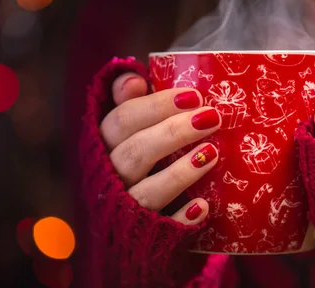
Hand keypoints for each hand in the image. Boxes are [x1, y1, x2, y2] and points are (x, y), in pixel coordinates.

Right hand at [99, 72, 220, 224]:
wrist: (125, 228)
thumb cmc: (133, 163)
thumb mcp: (125, 133)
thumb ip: (128, 104)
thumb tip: (133, 78)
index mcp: (103, 147)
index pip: (121, 121)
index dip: (156, 106)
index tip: (194, 95)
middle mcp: (109, 178)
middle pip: (134, 152)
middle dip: (173, 132)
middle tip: (211, 117)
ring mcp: (126, 209)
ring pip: (146, 192)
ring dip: (179, 172)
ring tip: (211, 153)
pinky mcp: (145, 236)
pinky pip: (162, 228)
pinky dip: (181, 217)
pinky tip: (202, 205)